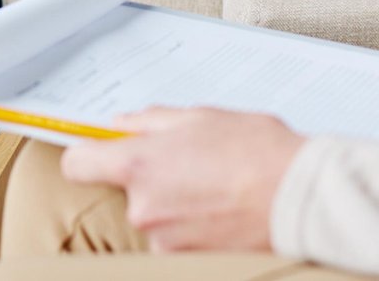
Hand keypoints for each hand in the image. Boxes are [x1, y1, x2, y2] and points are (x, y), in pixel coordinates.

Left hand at [60, 107, 304, 253]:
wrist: (300, 198)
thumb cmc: (257, 152)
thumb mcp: (199, 117)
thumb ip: (150, 121)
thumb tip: (122, 124)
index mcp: (138, 164)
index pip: (78, 164)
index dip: (87, 155)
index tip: (98, 151)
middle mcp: (143, 207)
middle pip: (125, 191)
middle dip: (149, 178)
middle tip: (189, 164)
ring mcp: (163, 240)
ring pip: (153, 216)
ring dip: (173, 205)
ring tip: (213, 189)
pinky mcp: (184, 261)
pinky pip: (174, 239)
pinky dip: (191, 228)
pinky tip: (220, 211)